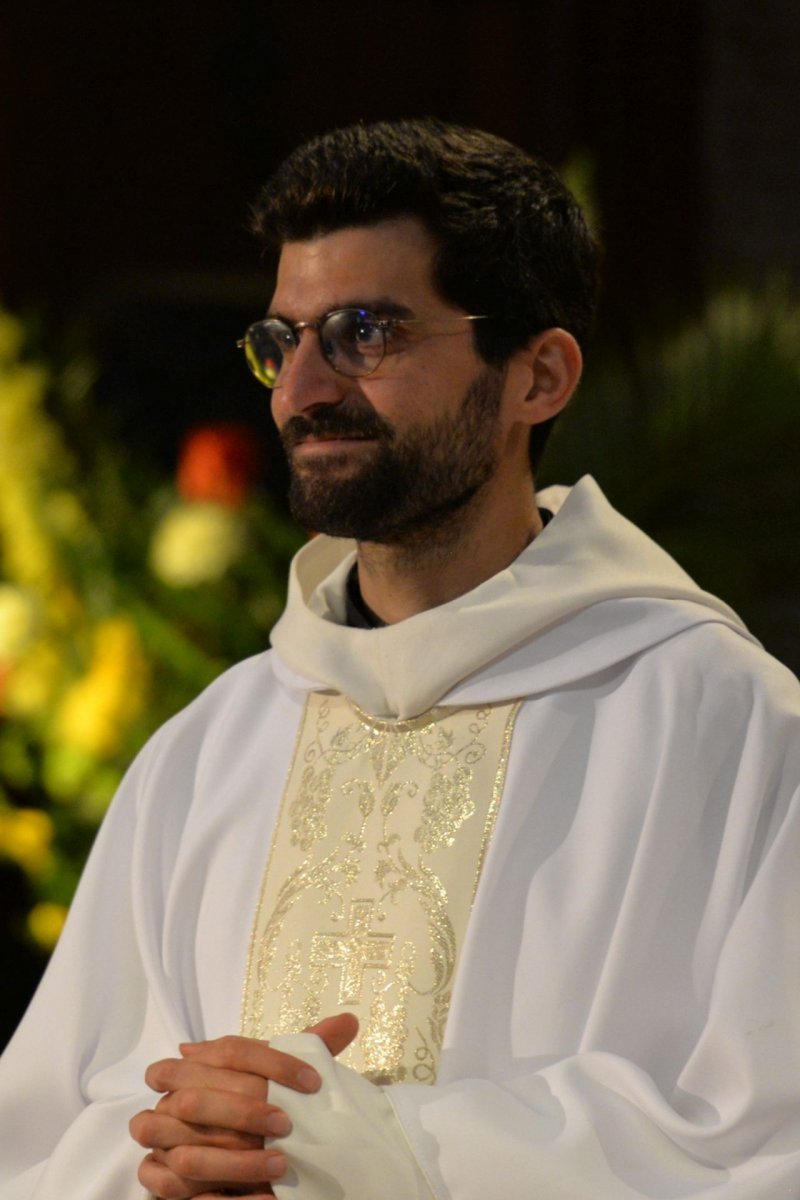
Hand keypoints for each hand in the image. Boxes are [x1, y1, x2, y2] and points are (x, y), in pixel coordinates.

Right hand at [130, 1013, 357, 1198]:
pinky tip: (262, 1198)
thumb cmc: (249, 1110)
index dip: (272, 1063)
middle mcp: (170, 1101)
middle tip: (287, 1124)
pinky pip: (179, 1195)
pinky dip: (222, 1199)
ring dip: (236, 1162)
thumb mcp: (275, 1079)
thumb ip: (305, 1051)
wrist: (218, 1157)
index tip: (312, 1081)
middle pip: (195, 1099)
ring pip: (187, 1156)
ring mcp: (159, 1144)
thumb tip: (349, 1021)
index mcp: (194, 1065)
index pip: (230, 1051)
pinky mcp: (157, 1182)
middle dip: (244, 1112)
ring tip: (280, 1164)